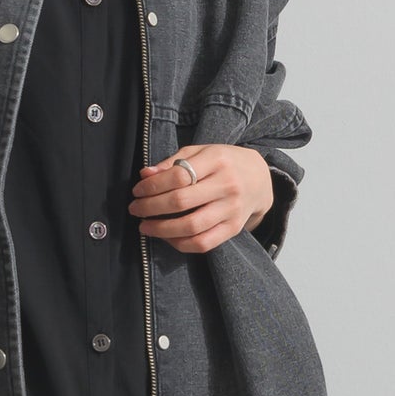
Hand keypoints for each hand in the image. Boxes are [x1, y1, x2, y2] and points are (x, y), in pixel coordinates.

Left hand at [129, 144, 273, 253]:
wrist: (259, 179)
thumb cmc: (223, 163)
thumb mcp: (200, 152)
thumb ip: (172, 162)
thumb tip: (145, 175)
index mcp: (217, 160)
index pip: (178, 175)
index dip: (152, 186)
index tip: (138, 191)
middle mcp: (227, 185)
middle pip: (181, 202)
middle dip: (150, 208)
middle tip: (135, 209)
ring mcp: (231, 209)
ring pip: (191, 226)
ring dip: (162, 229)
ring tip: (145, 227)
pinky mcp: (233, 228)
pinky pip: (203, 243)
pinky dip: (180, 244)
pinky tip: (167, 237)